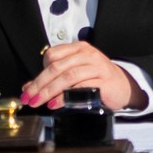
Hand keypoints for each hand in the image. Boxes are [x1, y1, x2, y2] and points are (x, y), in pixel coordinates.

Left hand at [19, 40, 138, 111]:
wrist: (124, 87)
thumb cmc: (98, 80)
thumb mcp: (75, 75)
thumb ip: (54, 79)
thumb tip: (28, 89)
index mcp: (79, 48)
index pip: (52, 55)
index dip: (39, 72)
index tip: (29, 89)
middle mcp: (88, 54)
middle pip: (57, 67)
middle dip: (39, 84)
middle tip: (28, 98)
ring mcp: (97, 66)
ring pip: (68, 76)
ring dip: (50, 91)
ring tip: (39, 102)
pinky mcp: (104, 81)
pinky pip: (81, 87)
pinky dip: (66, 96)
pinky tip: (56, 104)